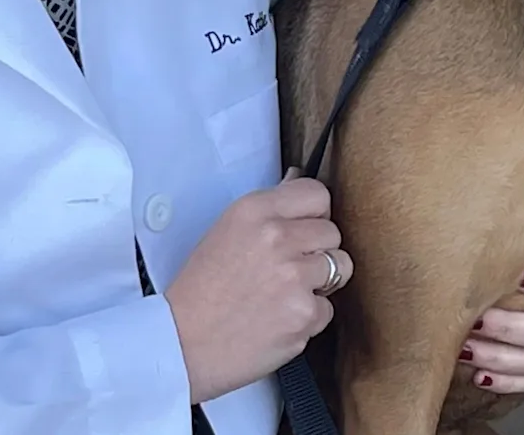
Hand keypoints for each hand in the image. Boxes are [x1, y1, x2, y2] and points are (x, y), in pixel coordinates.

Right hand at [165, 171, 353, 403]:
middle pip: (332, 232)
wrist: (183, 342)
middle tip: (293, 267)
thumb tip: (297, 181)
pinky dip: (309, 317)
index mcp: (255, 210)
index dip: (315, 213)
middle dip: (319, 250)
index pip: (316, 194)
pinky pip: (327, 309)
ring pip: (340, 267)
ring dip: (321, 281)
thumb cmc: (201, 288)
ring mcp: (294, 276)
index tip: (307, 227)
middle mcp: (277, 237)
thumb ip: (268, 210)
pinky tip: (280, 319)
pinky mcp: (304, 314)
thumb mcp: (227, 230)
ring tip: (290, 292)